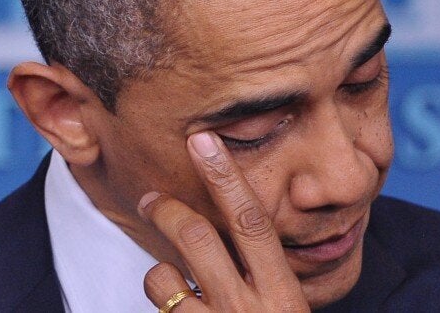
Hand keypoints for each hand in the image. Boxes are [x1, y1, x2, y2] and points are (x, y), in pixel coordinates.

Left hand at [138, 132, 309, 311]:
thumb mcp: (288, 308)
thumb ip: (269, 275)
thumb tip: (243, 235)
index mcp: (281, 292)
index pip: (252, 221)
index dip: (226, 177)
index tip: (205, 142)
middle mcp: (247, 306)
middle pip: (198, 238)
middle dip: (168, 210)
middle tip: (151, 198)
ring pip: (164, 274)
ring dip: (160, 268)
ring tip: (167, 274)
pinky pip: (159, 300)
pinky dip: (160, 292)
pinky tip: (174, 302)